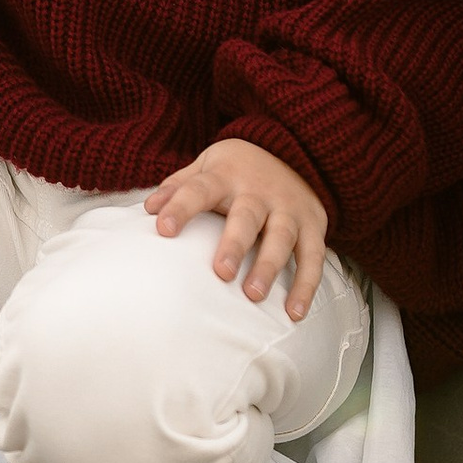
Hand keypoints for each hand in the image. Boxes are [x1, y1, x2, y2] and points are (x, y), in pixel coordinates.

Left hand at [144, 135, 330, 319]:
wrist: (294, 150)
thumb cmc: (238, 170)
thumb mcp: (207, 167)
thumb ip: (180, 186)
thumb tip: (148, 208)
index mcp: (226, 175)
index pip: (199, 189)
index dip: (181, 207)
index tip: (162, 228)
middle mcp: (259, 191)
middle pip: (246, 215)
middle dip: (234, 243)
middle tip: (221, 272)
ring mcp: (289, 207)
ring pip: (281, 236)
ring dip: (268, 266)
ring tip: (253, 295)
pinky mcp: (313, 224)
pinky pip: (313, 257)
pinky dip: (306, 285)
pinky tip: (294, 312)